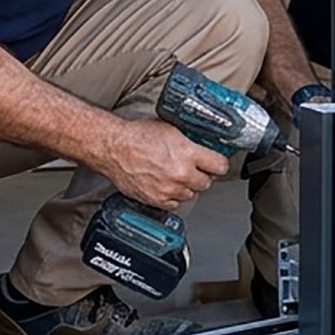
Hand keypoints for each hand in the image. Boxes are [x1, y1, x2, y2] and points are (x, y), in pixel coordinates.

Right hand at [93, 117, 229, 209]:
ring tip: (176, 176)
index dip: (218, 164)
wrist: (114, 148)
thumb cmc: (137, 136)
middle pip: (206, 182)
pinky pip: (175, 204)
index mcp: (187, 153)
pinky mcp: (156, 200)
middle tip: (194, 168)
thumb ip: (190, 142)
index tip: (216, 163)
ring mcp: (169, 189)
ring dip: (187, 187)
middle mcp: (181, 174)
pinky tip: (167, 186)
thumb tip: (203, 147)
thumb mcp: (171, 130)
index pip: (220, 166)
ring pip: (191, 194)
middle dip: (201, 175)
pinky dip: (173, 197)